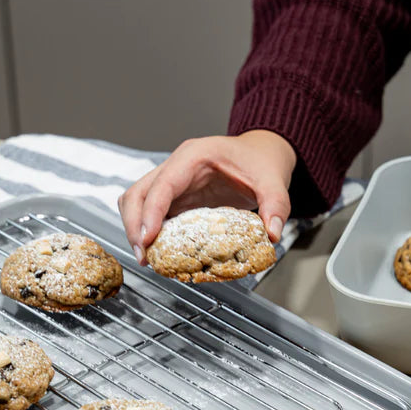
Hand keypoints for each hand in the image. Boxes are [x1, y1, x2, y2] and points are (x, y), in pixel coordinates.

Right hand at [118, 130, 296, 262]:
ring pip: (137, 202)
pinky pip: (152, 212)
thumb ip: (276, 206)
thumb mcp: (273, 181)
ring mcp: (173, 181)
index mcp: (194, 156)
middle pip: (138, 193)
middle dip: (135, 225)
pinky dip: (149, 231)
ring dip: (136, 228)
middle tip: (144, 256)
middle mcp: (177, 166)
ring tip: (147, 257)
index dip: (151, 213)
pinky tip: (159, 252)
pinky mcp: (176, 196)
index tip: (148, 239)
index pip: (162, 185)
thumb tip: (272, 234)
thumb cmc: (261, 161)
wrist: (262, 152)